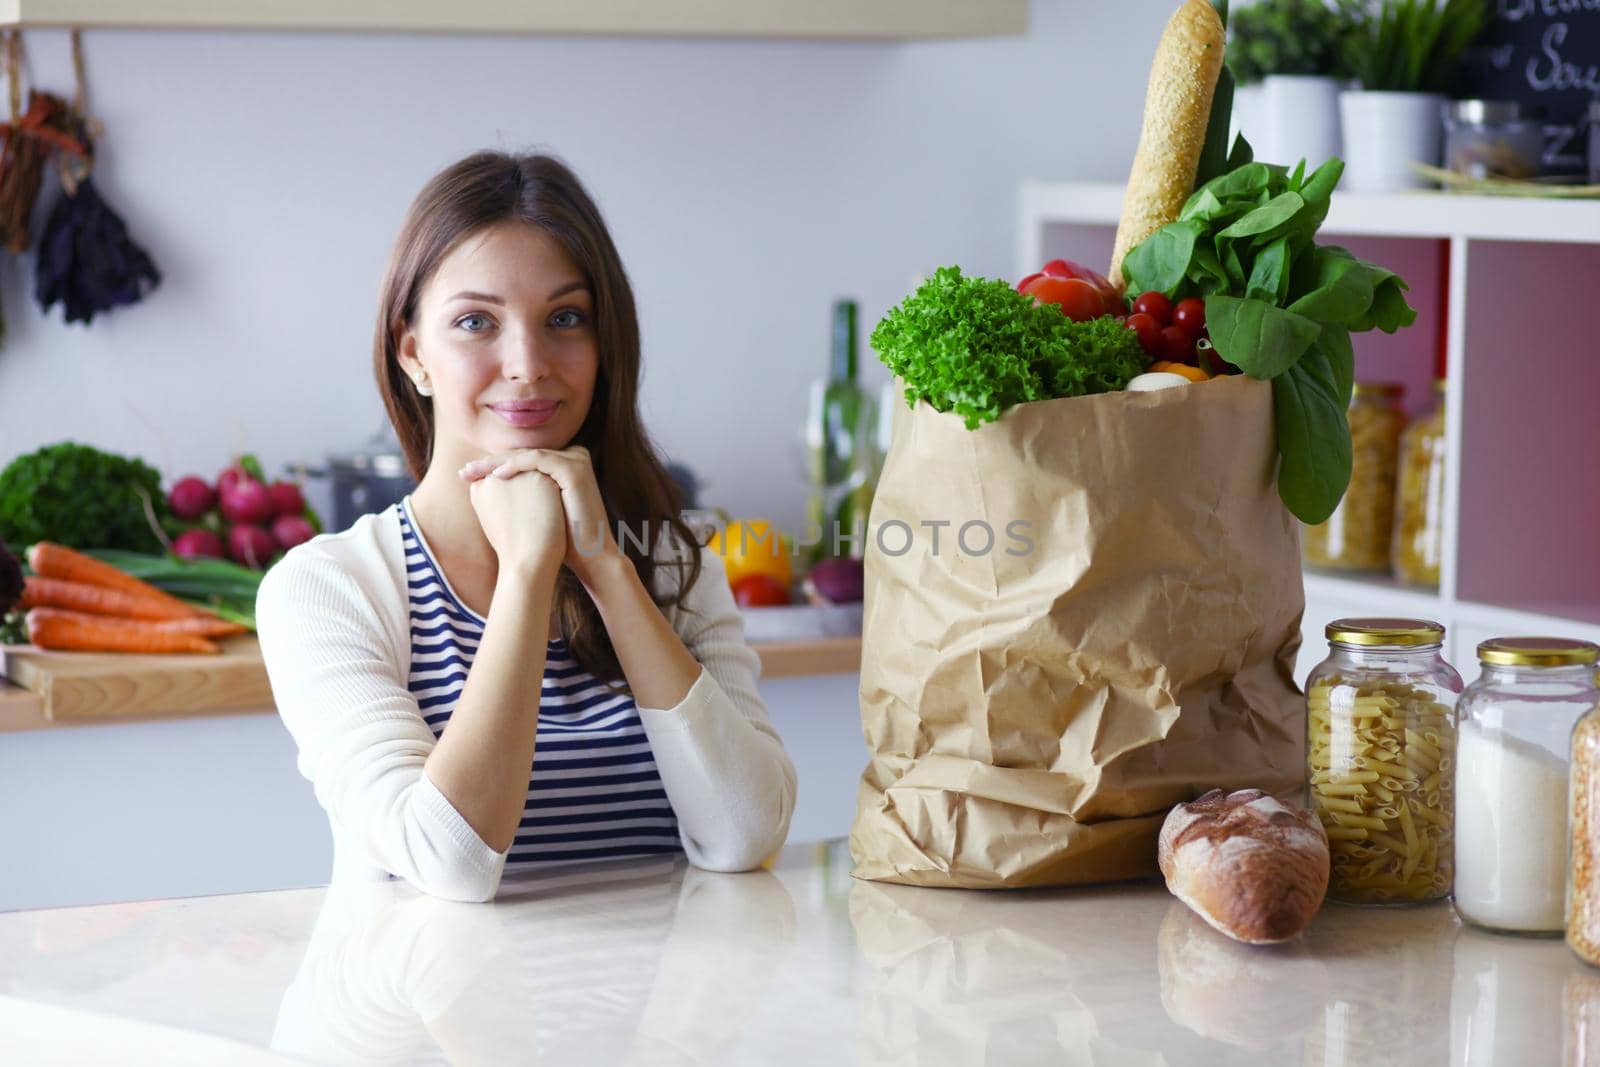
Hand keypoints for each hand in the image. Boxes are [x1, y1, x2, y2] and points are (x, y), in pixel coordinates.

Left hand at [459, 445, 622, 587]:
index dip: (494, 465)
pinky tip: (496, 476)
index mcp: (564, 465)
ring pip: (528, 455)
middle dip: (490, 463)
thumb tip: (486, 486)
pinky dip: (516, 465)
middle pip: (524, 454)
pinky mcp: (575, 470)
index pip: (523, 459)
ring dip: (497, 462)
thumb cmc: (563, 540)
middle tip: (464, 471)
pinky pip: (539, 460)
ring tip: (473, 471)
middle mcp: (573, 457)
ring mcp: (576, 461)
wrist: (590, 557)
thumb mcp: (538, 510)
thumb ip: (522, 493)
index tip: (466, 475)